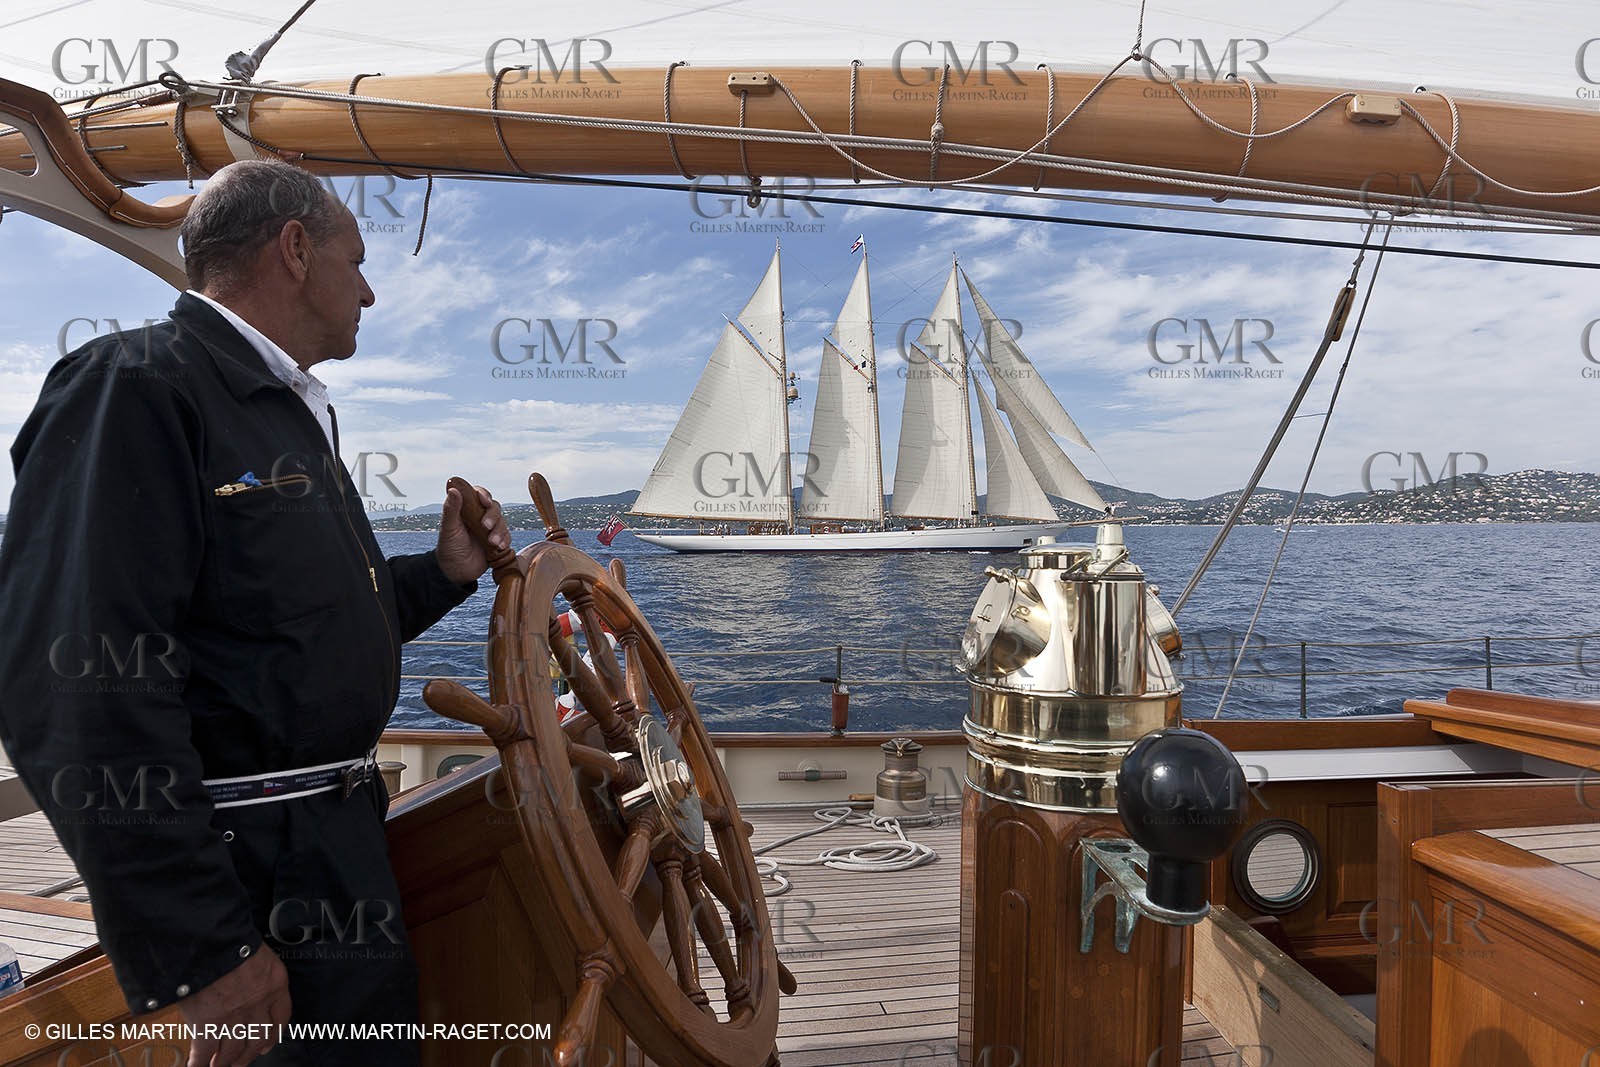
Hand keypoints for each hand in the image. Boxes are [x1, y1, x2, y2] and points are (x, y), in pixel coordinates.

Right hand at [179, 944, 290, 1065]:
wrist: (211, 941)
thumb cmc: (233, 938)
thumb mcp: (256, 949)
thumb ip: (256, 969)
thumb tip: (246, 976)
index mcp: (274, 983)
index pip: (281, 1015)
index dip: (275, 1033)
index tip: (270, 1042)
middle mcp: (258, 1004)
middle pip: (259, 1038)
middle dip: (250, 1053)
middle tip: (243, 1060)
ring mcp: (234, 1018)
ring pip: (233, 1050)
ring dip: (225, 1060)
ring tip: (219, 1064)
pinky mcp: (208, 1026)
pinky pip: (203, 1052)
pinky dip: (198, 1062)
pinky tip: (196, 1065)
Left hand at [437, 483, 509, 583]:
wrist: (455, 571)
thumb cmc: (448, 547)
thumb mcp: (449, 528)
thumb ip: (451, 509)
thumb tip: (453, 489)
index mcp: (467, 510)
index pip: (478, 495)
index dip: (483, 495)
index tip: (483, 500)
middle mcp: (479, 517)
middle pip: (494, 508)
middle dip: (492, 516)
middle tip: (485, 526)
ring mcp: (489, 529)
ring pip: (501, 522)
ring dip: (499, 531)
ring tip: (492, 543)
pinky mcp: (496, 541)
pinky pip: (506, 537)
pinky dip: (504, 540)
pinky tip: (499, 547)